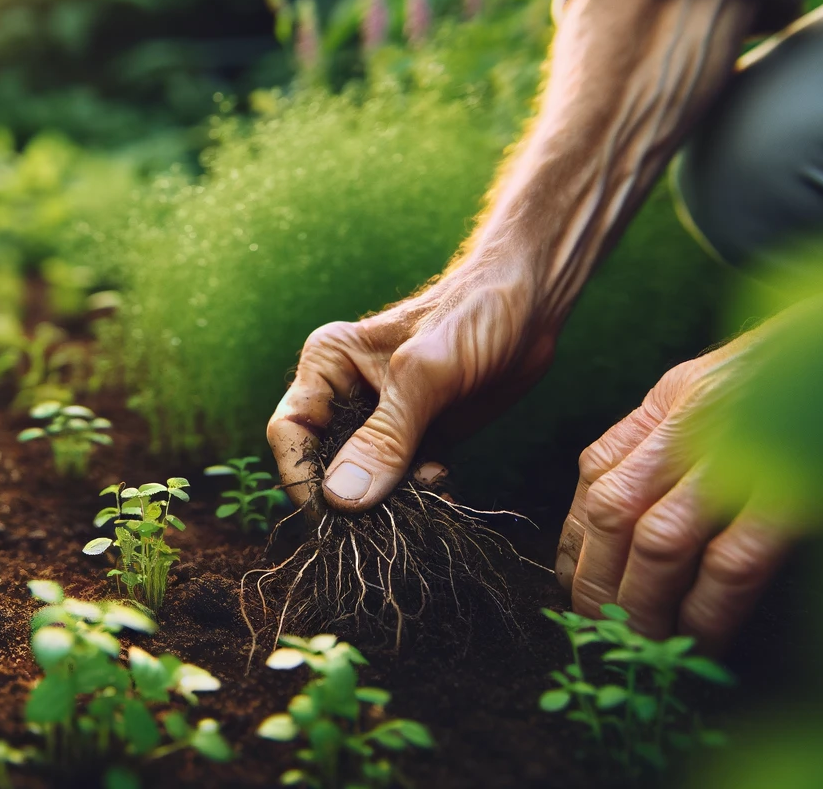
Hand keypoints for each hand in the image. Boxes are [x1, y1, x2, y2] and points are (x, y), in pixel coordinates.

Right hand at [266, 264, 556, 510]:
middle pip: (324, 465)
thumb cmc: (474, 316)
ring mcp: (382, 422)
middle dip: (354, 496)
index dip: (303, 476)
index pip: (291, 431)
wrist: (532, 306)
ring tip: (432, 487)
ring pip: (363, 482)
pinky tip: (446, 491)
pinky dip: (418, 499)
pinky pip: (401, 486)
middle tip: (394, 511)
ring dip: (391, 502)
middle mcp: (345, 395)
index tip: (335, 517)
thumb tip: (341, 500)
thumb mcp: (426, 375)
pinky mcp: (417, 440)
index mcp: (328, 365)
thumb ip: (385, 437)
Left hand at [557, 337, 789, 653]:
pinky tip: (702, 641)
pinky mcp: (794, 492)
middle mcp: (695, 424)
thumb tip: (613, 504)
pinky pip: (734, 561)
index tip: (572, 583)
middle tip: (601, 627)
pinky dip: (709, 609)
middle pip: (612, 511)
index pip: (595, 473)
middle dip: (596, 579)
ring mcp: (743, 456)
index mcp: (673, 400)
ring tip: (643, 644)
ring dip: (643, 603)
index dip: (575, 537)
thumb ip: (663, 431)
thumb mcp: (717, 383)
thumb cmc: (802, 372)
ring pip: (659, 541)